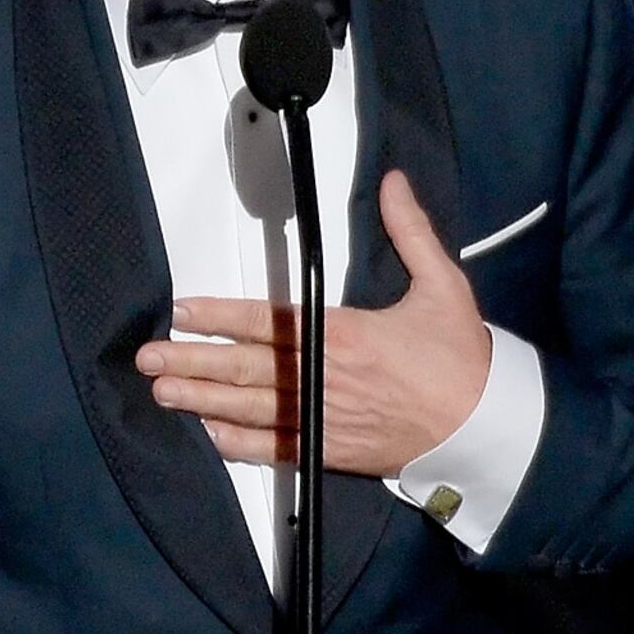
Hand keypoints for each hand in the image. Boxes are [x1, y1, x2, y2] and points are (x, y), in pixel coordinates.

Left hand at [137, 171, 490, 472]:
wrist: (486, 428)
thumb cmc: (463, 358)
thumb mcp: (442, 285)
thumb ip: (410, 232)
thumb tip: (392, 183)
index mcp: (345, 335)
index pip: (268, 322)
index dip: (220, 316)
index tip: (183, 311)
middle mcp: (325, 379)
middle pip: (246, 369)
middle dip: (192, 362)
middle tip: (148, 358)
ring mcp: (325, 419)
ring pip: (252, 409)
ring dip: (203, 400)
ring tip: (163, 392)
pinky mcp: (334, 451)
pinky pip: (278, 448)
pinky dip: (243, 444)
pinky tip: (212, 434)